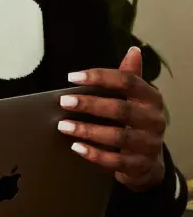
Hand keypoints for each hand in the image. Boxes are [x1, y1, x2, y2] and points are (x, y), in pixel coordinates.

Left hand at [58, 46, 166, 191]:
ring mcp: (149, 144)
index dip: (100, 77)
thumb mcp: (136, 100)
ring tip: (63, 126)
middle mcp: (154, 120)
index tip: (72, 77)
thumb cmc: (136, 124)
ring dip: (87, 130)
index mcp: (151, 99)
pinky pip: (116, 161)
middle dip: (90, 104)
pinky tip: (76, 147)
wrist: (149, 163)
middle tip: (63, 101)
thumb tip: (133, 51)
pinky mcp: (141, 166)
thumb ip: (130, 77)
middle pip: (121, 109)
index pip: (128, 81)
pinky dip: (95, 154)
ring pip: (118, 136)